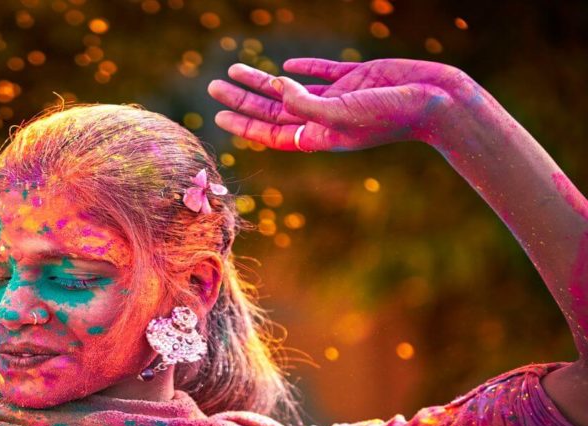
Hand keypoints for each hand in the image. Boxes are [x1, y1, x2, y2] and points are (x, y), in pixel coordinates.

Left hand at [208, 58, 478, 150]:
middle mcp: (326, 118)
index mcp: (320, 135)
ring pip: (290, 89)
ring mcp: (340, 98)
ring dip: (262, 80)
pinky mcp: (357, 78)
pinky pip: (323, 73)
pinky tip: (287, 64)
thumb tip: (279, 88)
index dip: (243, 123)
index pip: (271, 131)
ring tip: (234, 69)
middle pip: (272, 109)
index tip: (218, 114)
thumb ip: (307, 104)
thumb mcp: (343, 112)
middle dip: (242, 97)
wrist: (438, 101)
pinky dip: (304, 68)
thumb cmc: (391, 114)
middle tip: (213, 86)